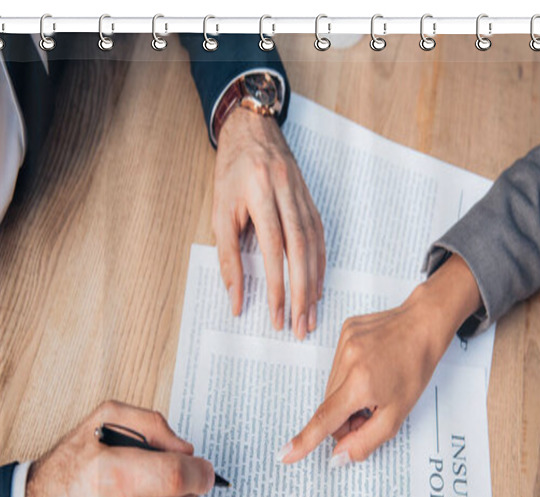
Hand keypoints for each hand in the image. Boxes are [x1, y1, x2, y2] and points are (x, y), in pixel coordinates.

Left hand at [213, 108, 325, 339]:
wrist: (253, 128)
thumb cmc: (231, 170)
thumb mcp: (220, 211)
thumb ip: (227, 256)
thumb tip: (235, 299)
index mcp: (260, 192)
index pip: (272, 248)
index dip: (276, 285)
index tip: (277, 314)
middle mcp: (286, 192)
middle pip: (299, 251)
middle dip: (302, 293)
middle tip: (300, 325)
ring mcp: (303, 196)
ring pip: (313, 246)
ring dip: (314, 285)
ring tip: (311, 315)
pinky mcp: (311, 200)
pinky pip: (319, 237)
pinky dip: (319, 265)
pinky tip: (317, 287)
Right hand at [281, 255, 482, 464]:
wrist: (423, 325)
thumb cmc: (415, 368)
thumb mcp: (397, 414)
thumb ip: (366, 440)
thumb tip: (338, 456)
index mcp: (361, 383)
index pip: (325, 419)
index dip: (304, 441)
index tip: (285, 455)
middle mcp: (348, 360)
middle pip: (330, 407)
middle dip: (346, 418)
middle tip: (372, 413)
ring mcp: (343, 342)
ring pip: (332, 388)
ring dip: (347, 397)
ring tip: (374, 387)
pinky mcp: (344, 331)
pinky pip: (337, 366)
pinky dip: (349, 375)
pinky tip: (370, 368)